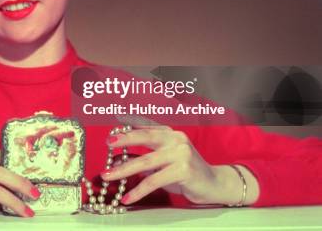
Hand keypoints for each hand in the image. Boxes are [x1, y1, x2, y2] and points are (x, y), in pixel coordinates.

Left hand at [101, 125, 242, 205]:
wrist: (214, 184)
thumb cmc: (185, 173)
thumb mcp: (163, 163)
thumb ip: (144, 158)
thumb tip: (117, 162)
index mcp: (170, 134)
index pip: (146, 126)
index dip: (129, 125)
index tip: (114, 125)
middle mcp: (176, 139)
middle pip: (145, 137)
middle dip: (124, 139)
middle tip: (108, 143)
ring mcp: (181, 153)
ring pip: (146, 162)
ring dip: (123, 170)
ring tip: (108, 176)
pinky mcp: (183, 170)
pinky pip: (154, 181)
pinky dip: (138, 190)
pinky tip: (128, 197)